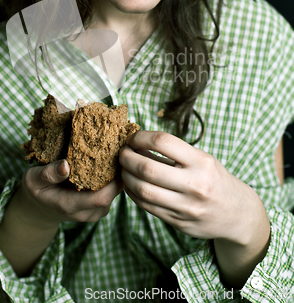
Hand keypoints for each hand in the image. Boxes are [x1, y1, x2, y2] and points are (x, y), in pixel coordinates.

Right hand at [19, 159, 122, 227]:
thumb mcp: (33, 179)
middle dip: (119, 172)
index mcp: (70, 205)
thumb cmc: (36, 190)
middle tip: (118, 148)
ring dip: (117, 174)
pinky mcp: (99, 207)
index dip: (113, 179)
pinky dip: (113, 177)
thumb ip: (47, 174)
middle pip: (112, 193)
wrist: (39, 209)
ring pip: (115, 192)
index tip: (115, 156)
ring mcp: (94, 212)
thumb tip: (65, 165)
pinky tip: (109, 162)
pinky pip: (112, 191)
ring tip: (115, 152)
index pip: (101, 197)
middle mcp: (86, 212)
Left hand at [119, 131, 269, 285]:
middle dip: (127, 158)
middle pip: (147, 169)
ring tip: (123, 168)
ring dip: (126, 177)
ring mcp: (186, 207)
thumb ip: (175, 152)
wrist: (238, 214)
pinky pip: (147, 206)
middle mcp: (194, 185)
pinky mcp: (178, 222)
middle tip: (121, 153)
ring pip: (143, 190)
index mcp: (201, 162)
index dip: (142, 137)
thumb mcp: (203, 159)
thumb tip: (139, 141)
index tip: (133, 138)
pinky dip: (133, 193)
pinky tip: (131, 184)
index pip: (164, 142)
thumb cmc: (215, 179)